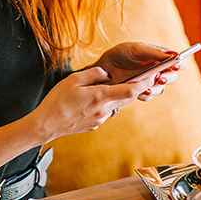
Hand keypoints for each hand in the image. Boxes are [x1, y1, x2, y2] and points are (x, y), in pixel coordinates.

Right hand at [28, 66, 157, 143]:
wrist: (46, 125)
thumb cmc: (57, 101)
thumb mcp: (74, 79)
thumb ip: (94, 74)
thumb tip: (107, 74)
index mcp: (101, 96)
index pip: (131, 90)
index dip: (144, 83)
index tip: (153, 75)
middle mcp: (104, 110)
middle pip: (127, 98)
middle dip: (136, 88)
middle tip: (144, 77)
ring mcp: (100, 119)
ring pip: (117, 105)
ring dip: (119, 96)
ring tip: (113, 86)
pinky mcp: (95, 125)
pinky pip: (106, 111)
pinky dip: (106, 104)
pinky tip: (93, 100)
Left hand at [90, 41, 180, 100]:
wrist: (101, 69)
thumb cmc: (119, 54)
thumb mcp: (136, 49)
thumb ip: (154, 52)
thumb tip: (173, 55)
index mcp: (158, 56)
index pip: (174, 60)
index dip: (178, 63)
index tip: (177, 65)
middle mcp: (156, 69)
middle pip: (171, 76)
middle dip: (169, 78)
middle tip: (161, 78)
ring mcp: (148, 81)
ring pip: (160, 88)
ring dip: (157, 88)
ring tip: (149, 87)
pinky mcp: (139, 91)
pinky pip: (148, 95)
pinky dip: (146, 94)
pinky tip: (141, 91)